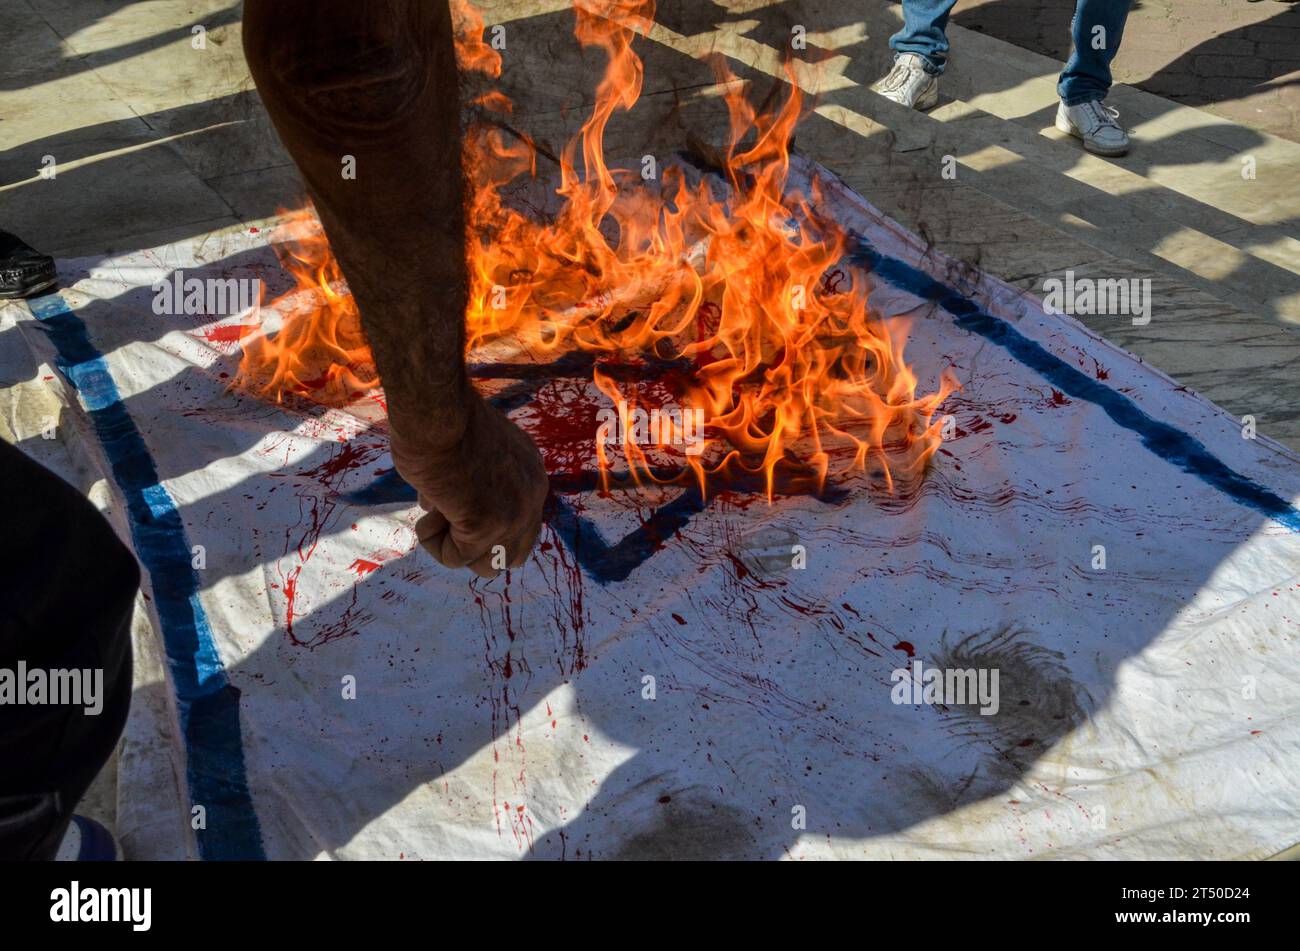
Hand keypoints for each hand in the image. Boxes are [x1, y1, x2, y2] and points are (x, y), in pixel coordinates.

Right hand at [389, 395, 548, 576]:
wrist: (435, 407)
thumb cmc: (441, 418)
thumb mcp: (468, 451)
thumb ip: (469, 483)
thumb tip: (439, 510)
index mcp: (531, 474)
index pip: (522, 526)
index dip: (482, 522)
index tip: (455, 495)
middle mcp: (533, 496)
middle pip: (513, 556)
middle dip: (475, 545)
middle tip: (446, 511)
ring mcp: (514, 513)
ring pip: (487, 566)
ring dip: (453, 545)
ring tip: (435, 506)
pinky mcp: (487, 525)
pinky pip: (455, 558)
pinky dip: (432, 538)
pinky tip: (429, 501)